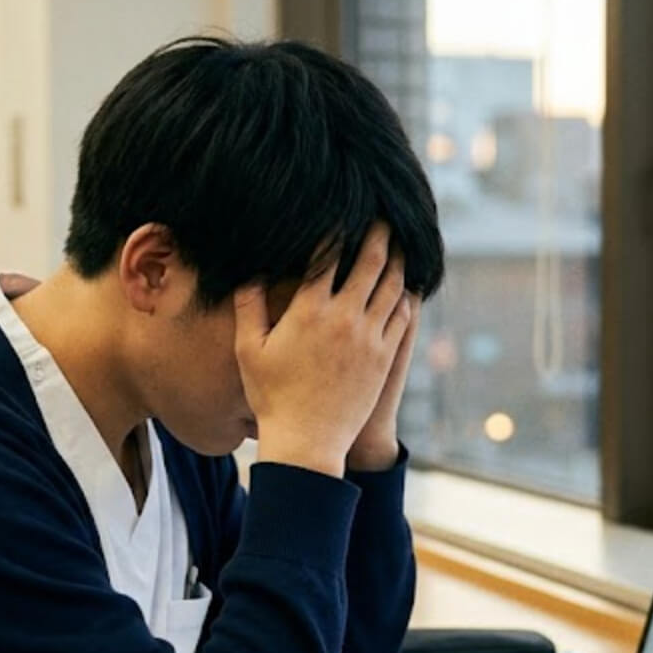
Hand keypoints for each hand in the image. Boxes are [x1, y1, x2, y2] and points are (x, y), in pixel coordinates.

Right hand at [235, 223, 413, 477]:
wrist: (307, 442)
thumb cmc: (271, 397)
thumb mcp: (250, 350)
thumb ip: (249, 306)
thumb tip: (247, 272)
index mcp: (310, 310)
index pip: (327, 255)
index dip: (337, 229)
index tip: (343, 210)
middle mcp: (344, 318)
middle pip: (370, 262)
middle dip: (378, 233)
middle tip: (384, 215)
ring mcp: (369, 337)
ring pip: (392, 286)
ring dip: (398, 260)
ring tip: (400, 243)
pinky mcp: (384, 357)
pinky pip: (401, 315)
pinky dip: (406, 294)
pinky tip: (406, 286)